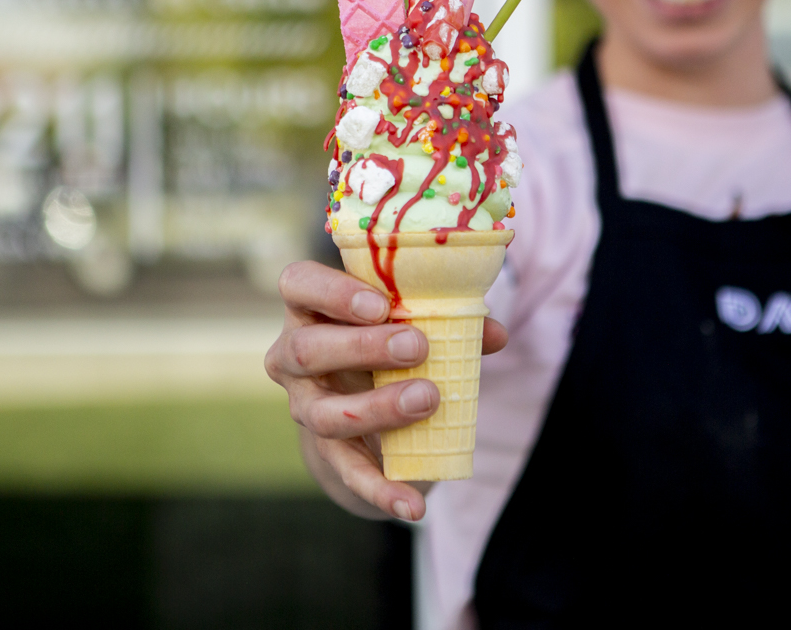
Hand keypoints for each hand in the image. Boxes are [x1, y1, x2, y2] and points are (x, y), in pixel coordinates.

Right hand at [265, 260, 508, 520]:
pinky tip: (413, 506)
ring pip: (323, 414)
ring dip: (377, 409)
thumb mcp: (413, 323)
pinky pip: (349, 473)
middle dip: (361, 348)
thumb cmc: (388, 342)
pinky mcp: (327, 452)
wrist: (365, 405)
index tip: (381, 304)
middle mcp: (294, 356)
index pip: (298, 285)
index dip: (332, 293)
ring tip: (428, 399)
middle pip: (307, 350)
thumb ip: (450, 322)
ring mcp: (305, 407)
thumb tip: (495, 334)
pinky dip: (382, 490)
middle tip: (417, 347)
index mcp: (311, 308)